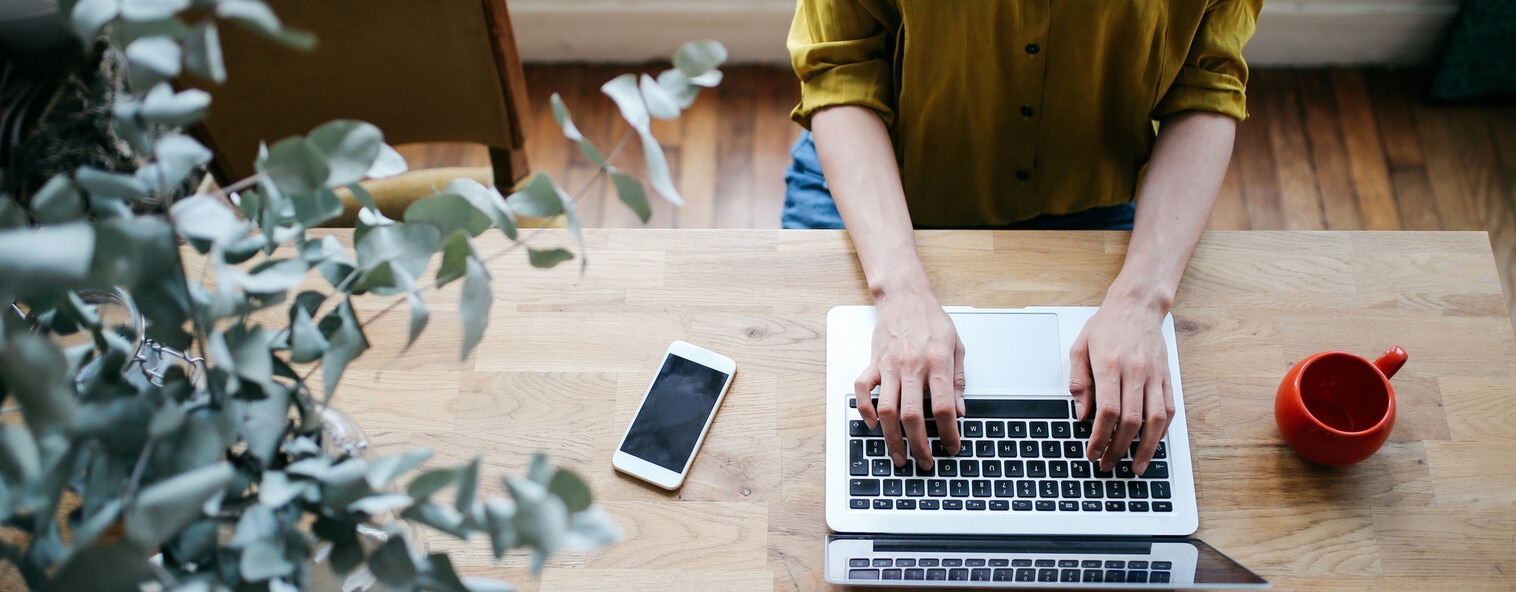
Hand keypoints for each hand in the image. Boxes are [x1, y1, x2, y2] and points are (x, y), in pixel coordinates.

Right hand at [854, 291, 965, 470]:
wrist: (905, 296)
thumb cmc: (931, 320)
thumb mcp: (956, 347)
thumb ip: (957, 381)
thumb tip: (960, 411)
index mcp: (937, 362)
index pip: (943, 407)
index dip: (949, 432)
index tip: (953, 446)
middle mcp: (912, 366)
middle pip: (912, 415)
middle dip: (919, 445)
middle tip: (925, 462)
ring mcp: (889, 365)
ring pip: (887, 409)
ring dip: (892, 438)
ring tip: (899, 456)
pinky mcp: (873, 362)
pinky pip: (862, 389)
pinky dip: (865, 409)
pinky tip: (873, 423)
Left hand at [1068, 300, 1174, 475]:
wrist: (1137, 305)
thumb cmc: (1106, 326)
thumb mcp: (1080, 348)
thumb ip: (1079, 382)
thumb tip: (1081, 415)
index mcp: (1110, 365)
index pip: (1107, 411)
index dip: (1100, 437)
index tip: (1093, 452)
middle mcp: (1135, 371)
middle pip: (1131, 421)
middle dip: (1119, 448)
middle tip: (1108, 464)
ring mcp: (1154, 375)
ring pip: (1155, 420)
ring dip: (1146, 448)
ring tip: (1137, 466)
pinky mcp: (1167, 376)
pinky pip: (1169, 409)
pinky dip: (1162, 431)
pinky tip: (1152, 444)